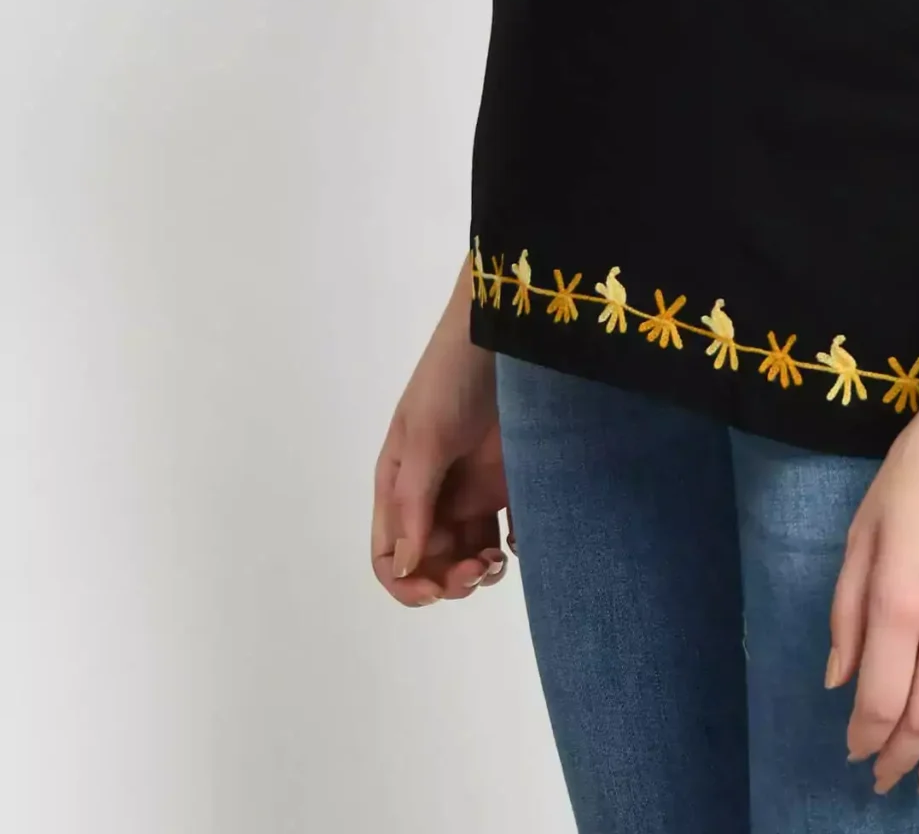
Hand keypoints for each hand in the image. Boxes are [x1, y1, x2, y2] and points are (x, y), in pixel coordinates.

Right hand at [371, 266, 512, 607]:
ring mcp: (473, 487)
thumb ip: (415, 503)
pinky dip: (515, 547)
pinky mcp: (511, 480)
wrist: (509, 332)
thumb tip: (406, 568)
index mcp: (400, 485)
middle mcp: (433, 493)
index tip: (436, 591)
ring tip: (499, 558)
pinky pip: (510, 531)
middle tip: (480, 569)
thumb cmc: (452, 377)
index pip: (390, 555)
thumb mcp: (427, 436)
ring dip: (480, 571)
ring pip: (469, 554)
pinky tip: (523, 539)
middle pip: (432, 562)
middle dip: (450, 580)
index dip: (406, 584)